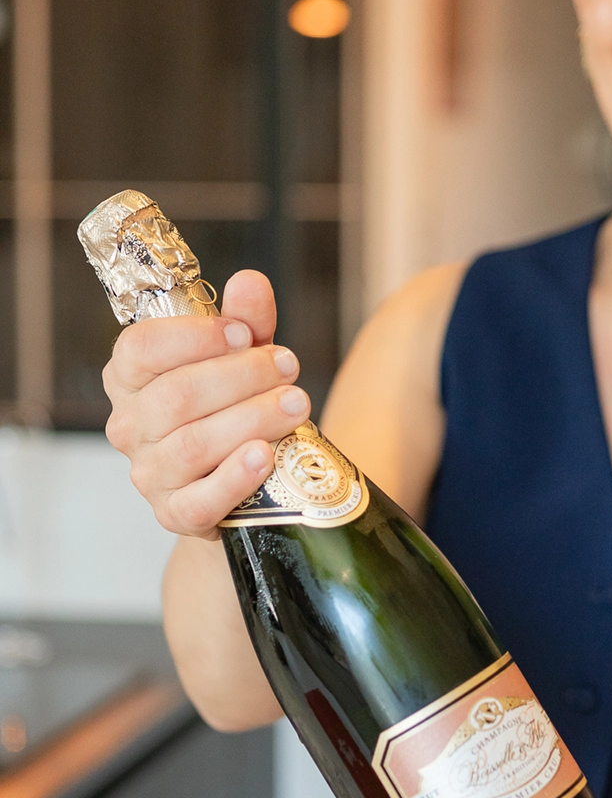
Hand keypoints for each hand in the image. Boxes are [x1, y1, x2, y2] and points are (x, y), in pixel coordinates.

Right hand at [103, 271, 310, 539]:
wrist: (250, 482)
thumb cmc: (237, 408)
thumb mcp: (244, 358)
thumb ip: (246, 321)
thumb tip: (250, 282)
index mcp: (130, 378)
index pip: (141, 349)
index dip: (195, 337)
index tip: (244, 333)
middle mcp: (129, 426)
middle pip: (176, 396)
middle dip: (241, 377)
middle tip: (289, 367)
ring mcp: (149, 475)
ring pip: (192, 445)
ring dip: (251, 420)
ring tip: (296, 404)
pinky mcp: (175, 515)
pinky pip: (200, 501)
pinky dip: (235, 478)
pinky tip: (266, 455)